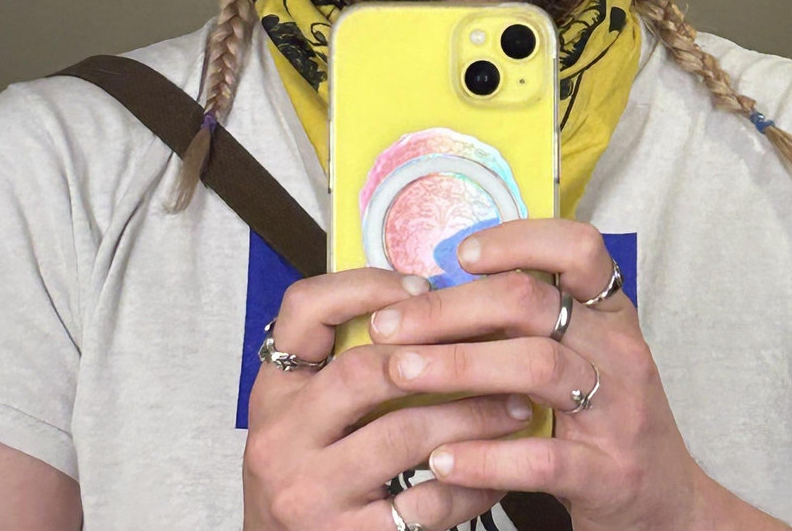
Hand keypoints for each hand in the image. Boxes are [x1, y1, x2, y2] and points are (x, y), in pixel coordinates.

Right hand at [242, 268, 534, 530]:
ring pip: (403, 435)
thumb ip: (351, 364)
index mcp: (275, 391)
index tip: (421, 286)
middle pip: (363, 370)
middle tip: (495, 346)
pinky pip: (423, 505)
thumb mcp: (309, 415)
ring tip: (515, 406)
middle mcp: (281, 438)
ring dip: (471, 417)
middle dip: (438, 355)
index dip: (364, 286)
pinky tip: (500, 469)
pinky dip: (470, 484)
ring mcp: (310, 493)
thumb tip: (436, 304)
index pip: (302, 309)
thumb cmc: (312, 476)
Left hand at [367, 219, 766, 530]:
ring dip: (459, 366)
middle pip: (533, 303)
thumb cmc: (604, 417)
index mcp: (609, 313)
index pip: (579, 247)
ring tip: (400, 372)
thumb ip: (531, 319)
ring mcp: (618, 410)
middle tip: (390, 324)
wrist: (666, 506)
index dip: (518, 239)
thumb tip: (437, 285)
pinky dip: (485, 455)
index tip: (460, 254)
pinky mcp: (607, 472)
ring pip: (536, 367)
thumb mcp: (584, 354)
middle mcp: (618, 351)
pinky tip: (440, 457)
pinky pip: (541, 457)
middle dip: (451, 308)